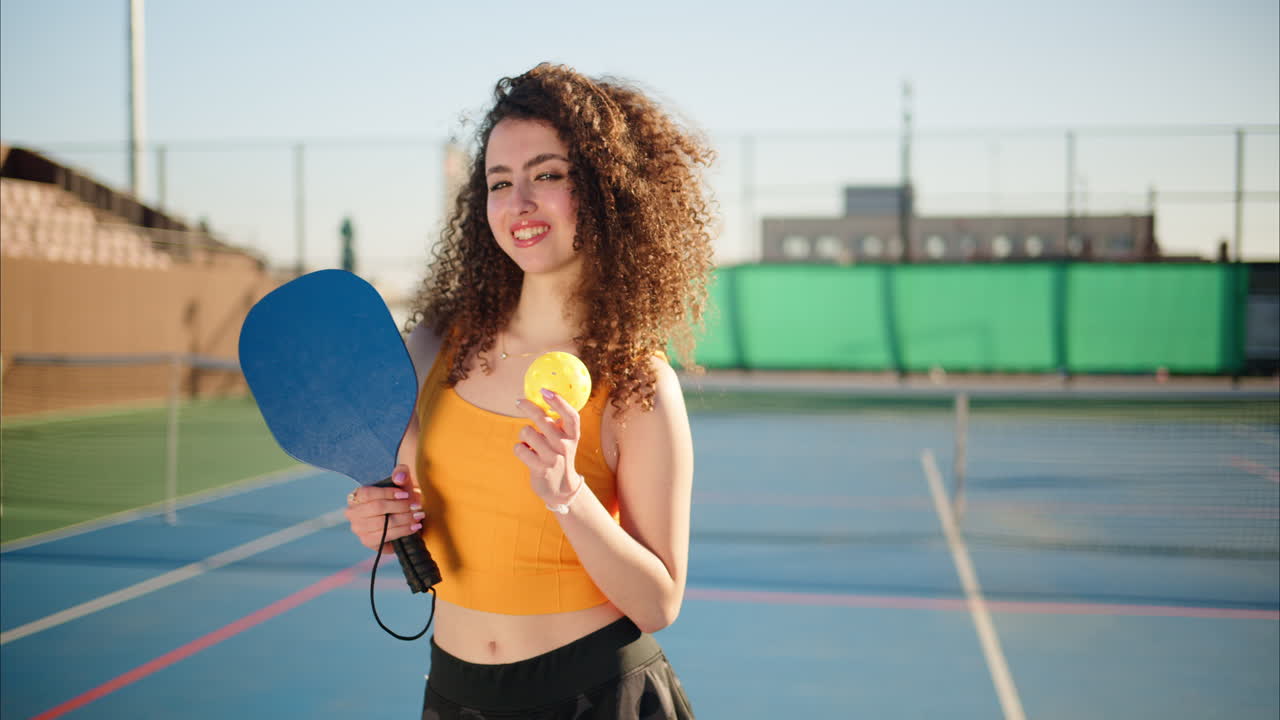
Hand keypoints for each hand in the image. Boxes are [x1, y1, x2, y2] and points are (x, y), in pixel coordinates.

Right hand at [343, 464, 423, 552]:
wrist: (403, 517)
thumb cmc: (400, 498)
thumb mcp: (402, 483)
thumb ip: (402, 474)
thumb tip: (400, 477)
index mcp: (357, 495)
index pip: (368, 493)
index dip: (387, 493)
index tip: (405, 494)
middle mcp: (353, 512)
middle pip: (377, 508)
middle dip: (400, 507)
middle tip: (417, 507)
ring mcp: (358, 528)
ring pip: (383, 523)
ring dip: (404, 519)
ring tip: (418, 516)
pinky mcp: (367, 541)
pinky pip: (385, 536)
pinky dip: (402, 531)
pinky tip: (414, 527)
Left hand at [514, 389, 582, 505]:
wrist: (561, 489)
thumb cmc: (559, 456)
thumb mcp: (565, 441)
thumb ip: (557, 424)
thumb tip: (544, 397)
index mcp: (572, 436)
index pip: (571, 415)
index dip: (559, 402)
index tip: (545, 390)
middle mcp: (564, 445)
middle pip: (543, 419)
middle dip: (528, 407)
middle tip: (519, 401)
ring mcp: (552, 457)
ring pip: (527, 432)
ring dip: (524, 435)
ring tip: (528, 442)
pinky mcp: (540, 468)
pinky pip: (520, 448)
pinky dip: (519, 449)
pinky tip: (526, 453)